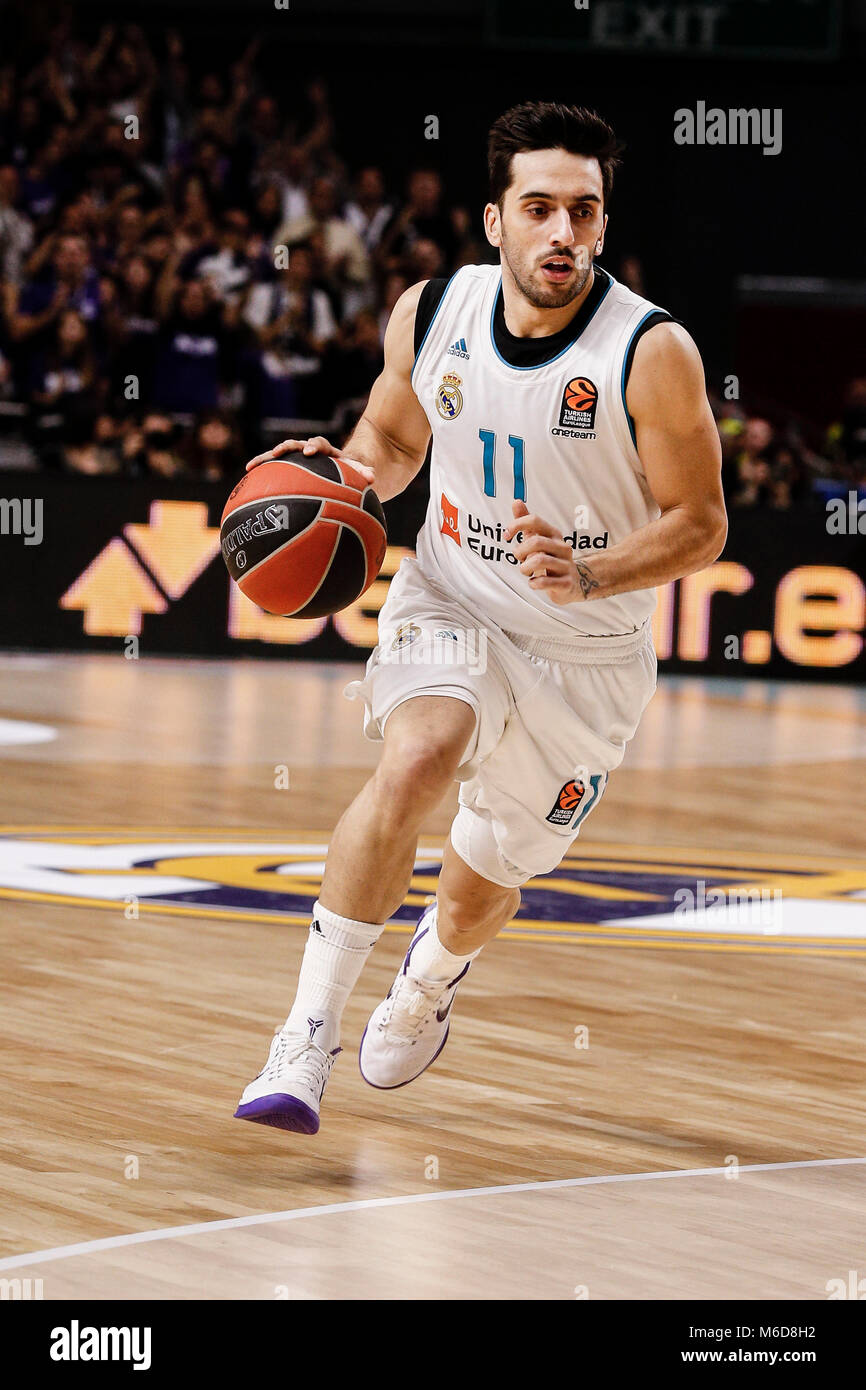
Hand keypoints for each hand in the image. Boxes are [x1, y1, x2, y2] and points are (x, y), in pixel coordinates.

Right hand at [244, 436, 374, 484]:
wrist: (348, 469)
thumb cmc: (355, 472)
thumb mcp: (361, 471)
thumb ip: (364, 472)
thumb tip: (372, 477)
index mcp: (327, 452)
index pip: (319, 444)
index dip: (313, 446)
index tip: (310, 451)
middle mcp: (311, 453)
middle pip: (294, 446)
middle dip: (285, 449)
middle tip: (276, 453)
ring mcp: (300, 462)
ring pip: (280, 458)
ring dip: (265, 460)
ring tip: (250, 467)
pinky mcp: (292, 471)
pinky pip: (276, 473)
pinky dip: (263, 477)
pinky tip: (248, 487)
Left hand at [504, 500, 597, 603]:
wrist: (571, 583)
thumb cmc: (549, 558)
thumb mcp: (538, 539)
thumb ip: (526, 522)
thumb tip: (516, 501)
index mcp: (554, 534)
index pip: (535, 521)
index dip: (516, 525)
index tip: (506, 535)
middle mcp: (563, 547)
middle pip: (535, 542)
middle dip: (520, 551)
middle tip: (519, 558)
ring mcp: (566, 565)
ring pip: (539, 561)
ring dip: (524, 568)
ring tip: (526, 571)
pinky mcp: (567, 583)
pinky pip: (544, 582)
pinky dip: (533, 583)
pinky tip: (534, 582)